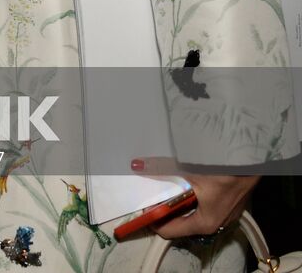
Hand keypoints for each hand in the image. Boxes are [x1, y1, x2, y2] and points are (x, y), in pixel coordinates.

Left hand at [131, 156, 258, 238]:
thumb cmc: (223, 168)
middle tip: (149, 193)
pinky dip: (191, 195)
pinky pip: (204, 204)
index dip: (152, 220)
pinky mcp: (230, 201)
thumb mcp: (188, 170)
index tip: (139, 207)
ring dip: (178, 201)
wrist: (253, 158)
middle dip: (164, 209)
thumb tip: (137, 165)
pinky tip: (185, 181)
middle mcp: (216, 223)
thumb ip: (160, 169)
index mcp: (204, 223)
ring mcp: (225, 213)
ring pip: (193, 211)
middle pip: (181, 222)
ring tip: (165, 186)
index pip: (170, 231)